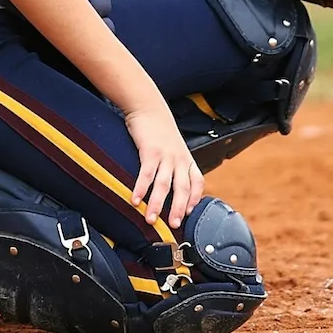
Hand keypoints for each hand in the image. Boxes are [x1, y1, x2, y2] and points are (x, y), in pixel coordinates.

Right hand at [124, 106, 204, 229]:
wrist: (148, 106)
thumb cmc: (159, 129)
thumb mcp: (173, 146)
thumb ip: (175, 164)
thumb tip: (171, 185)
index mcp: (187, 159)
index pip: (198, 183)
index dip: (195, 199)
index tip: (188, 214)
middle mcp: (179, 159)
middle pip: (182, 189)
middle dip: (178, 209)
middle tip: (173, 226)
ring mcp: (166, 155)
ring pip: (164, 185)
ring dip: (157, 205)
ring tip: (150, 220)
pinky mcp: (150, 151)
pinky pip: (146, 174)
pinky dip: (141, 189)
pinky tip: (135, 200)